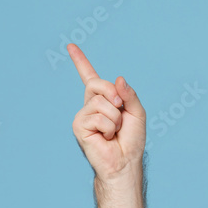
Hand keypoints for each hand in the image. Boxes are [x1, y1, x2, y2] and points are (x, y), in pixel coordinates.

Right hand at [69, 43, 146, 181]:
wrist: (125, 162)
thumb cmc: (131, 140)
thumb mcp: (137, 112)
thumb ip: (129, 95)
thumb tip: (118, 79)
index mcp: (103, 100)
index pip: (89, 77)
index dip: (81, 61)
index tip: (71, 46)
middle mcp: (90, 105)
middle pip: (99, 84)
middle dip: (115, 96)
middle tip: (120, 111)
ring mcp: (83, 115)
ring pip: (101, 102)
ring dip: (116, 118)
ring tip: (114, 132)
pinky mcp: (79, 126)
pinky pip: (98, 117)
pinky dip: (109, 127)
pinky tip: (107, 138)